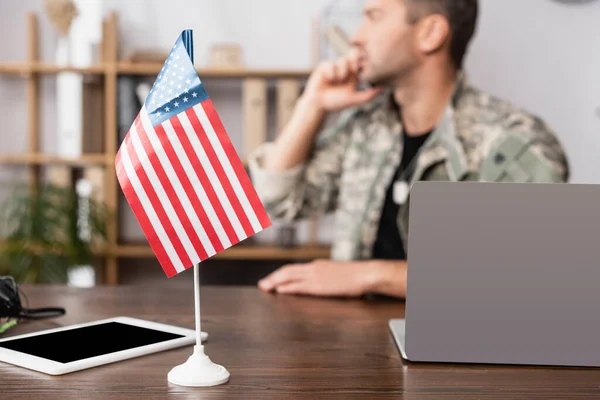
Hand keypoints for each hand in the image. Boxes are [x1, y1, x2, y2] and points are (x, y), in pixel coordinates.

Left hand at [257, 259, 376, 297]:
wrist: (365, 274)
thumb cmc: (355, 276)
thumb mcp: (337, 274)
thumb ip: (326, 277)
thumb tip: (321, 283)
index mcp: (317, 265)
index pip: (294, 269)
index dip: (281, 274)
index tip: (272, 279)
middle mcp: (313, 268)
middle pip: (287, 271)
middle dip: (273, 277)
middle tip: (262, 284)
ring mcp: (315, 276)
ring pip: (289, 276)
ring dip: (275, 282)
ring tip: (265, 288)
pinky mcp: (319, 286)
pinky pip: (299, 286)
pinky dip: (287, 288)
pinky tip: (280, 291)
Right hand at [303, 53, 381, 111]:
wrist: (319, 105)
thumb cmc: (336, 103)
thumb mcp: (354, 99)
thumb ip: (368, 95)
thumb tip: (382, 90)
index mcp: (354, 74)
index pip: (362, 62)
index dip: (363, 63)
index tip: (361, 71)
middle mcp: (345, 68)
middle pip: (353, 53)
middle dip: (354, 59)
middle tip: (354, 69)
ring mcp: (334, 66)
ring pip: (343, 60)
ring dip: (342, 71)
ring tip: (338, 81)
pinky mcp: (324, 66)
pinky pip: (331, 64)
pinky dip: (331, 72)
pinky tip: (329, 80)